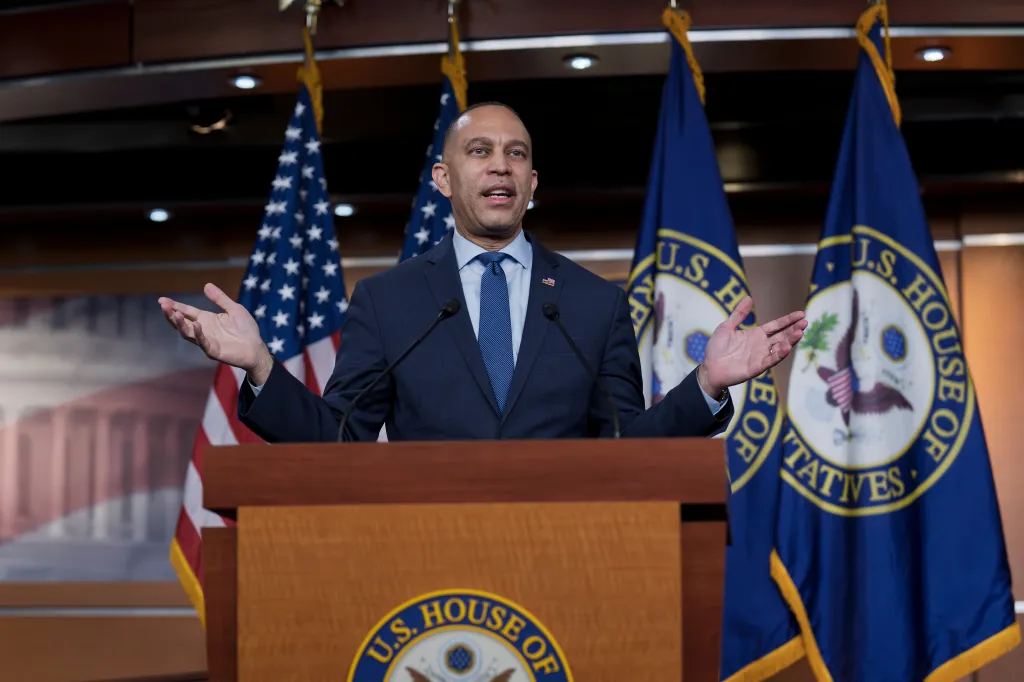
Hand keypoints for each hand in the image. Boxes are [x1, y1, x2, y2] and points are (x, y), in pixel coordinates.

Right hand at [158, 283, 273, 384]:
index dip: (175, 306)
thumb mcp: (234, 309)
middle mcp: (203, 330)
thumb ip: (220, 299)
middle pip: (182, 322)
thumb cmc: (246, 329)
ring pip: (187, 333)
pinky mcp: (213, 350)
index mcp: (206, 319)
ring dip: (180, 324)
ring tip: (175, 313)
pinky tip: (196, 324)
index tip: (162, 300)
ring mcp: (206, 340)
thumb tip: (206, 285)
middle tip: (163, 305)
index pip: (187, 311)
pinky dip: (198, 334)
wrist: (256, 347)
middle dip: (171, 314)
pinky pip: (202, 342)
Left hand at [700, 296, 806, 394]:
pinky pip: (770, 360)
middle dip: (794, 330)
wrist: (709, 367)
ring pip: (780, 348)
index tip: (801, 314)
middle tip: (805, 322)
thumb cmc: (717, 348)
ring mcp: (760, 356)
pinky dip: (780, 354)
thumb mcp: (727, 327)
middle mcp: (762, 345)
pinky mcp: (756, 367)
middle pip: (782, 336)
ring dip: (790, 341)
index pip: (777, 326)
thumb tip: (749, 298)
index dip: (788, 320)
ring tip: (800, 333)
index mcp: (756, 335)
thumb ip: (739, 314)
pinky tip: (787, 347)